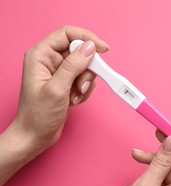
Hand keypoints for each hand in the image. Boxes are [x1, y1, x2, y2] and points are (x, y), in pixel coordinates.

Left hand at [11, 25, 108, 149]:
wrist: (36, 136)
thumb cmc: (38, 115)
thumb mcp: (57, 89)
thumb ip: (73, 66)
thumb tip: (90, 48)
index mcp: (40, 55)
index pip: (67, 34)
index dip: (87, 38)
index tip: (103, 49)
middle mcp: (49, 60)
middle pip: (79, 51)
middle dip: (87, 69)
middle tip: (82, 85)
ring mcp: (59, 72)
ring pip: (85, 66)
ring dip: (85, 83)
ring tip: (74, 96)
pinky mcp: (67, 82)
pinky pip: (85, 79)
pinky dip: (84, 90)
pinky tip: (74, 100)